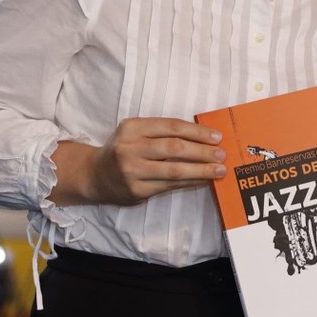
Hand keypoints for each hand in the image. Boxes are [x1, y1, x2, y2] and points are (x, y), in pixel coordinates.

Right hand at [53, 118, 225, 205]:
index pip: (171, 126)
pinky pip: (170, 186)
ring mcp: (132, 171)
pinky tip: (203, 180)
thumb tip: (201, 136)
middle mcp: (130, 148)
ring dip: (201, 170)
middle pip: (175, 148)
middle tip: (222, 154)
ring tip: (219, 170)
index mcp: (132, 127)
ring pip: (174, 170)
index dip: (197, 131)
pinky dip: (190, 183)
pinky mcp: (137, 190)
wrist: (94, 175)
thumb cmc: (123, 149)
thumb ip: (161, 132)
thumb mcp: (135, 132)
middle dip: (202, 151)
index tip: (216, 136)